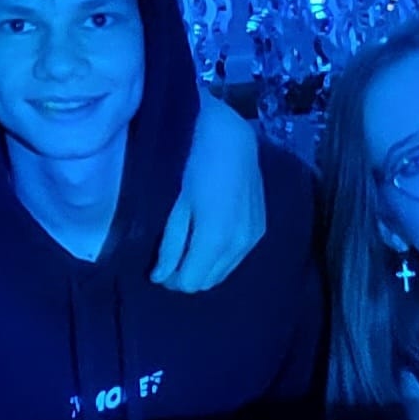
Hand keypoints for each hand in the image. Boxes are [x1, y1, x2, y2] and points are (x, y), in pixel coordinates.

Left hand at [153, 90, 265, 291]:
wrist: (230, 137)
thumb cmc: (194, 164)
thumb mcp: (176, 206)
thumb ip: (170, 245)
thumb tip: (160, 278)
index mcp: (216, 239)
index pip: (191, 281)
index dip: (171, 279)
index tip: (158, 268)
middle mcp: (240, 244)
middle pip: (209, 280)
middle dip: (187, 274)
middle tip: (170, 257)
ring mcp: (253, 237)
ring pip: (224, 272)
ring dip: (204, 266)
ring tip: (187, 245)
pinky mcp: (260, 229)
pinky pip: (236, 257)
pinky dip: (220, 255)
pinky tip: (208, 235)